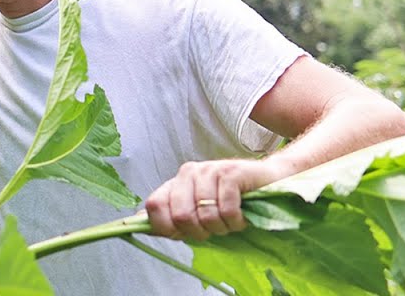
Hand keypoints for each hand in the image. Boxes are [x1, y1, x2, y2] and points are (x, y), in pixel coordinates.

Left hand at [144, 159, 283, 240]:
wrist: (269, 179)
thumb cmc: (232, 200)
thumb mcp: (199, 209)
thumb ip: (171, 216)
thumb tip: (135, 224)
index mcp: (176, 182)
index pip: (154, 206)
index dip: (167, 228)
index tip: (185, 234)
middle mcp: (189, 172)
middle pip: (181, 217)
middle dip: (201, 233)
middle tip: (215, 229)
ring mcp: (209, 170)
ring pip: (206, 217)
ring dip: (223, 228)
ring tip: (231, 220)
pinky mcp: (231, 173)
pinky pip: (227, 211)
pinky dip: (237, 221)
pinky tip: (243, 216)